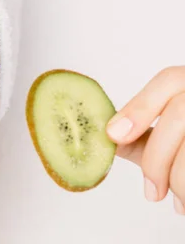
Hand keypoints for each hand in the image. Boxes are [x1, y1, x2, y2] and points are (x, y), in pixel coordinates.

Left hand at [107, 66, 184, 214]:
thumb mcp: (173, 135)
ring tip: (178, 200)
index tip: (114, 136)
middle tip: (151, 191)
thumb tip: (103, 138)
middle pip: (179, 115)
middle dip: (157, 158)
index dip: (139, 107)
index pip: (170, 80)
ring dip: (181, 181)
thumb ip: (141, 134)